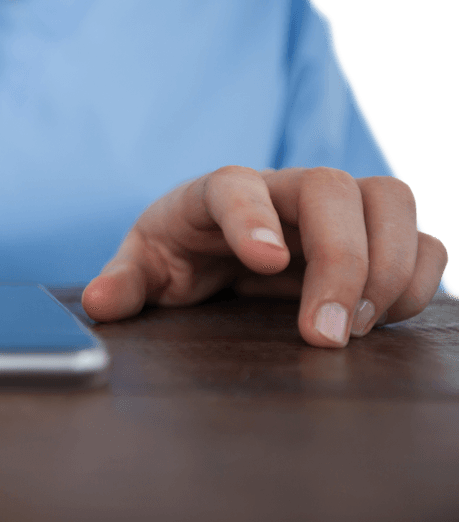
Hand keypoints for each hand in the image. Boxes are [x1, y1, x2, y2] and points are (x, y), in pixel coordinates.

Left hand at [82, 166, 448, 346]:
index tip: (266, 263)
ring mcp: (334, 208)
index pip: (236, 186)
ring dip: (388, 266)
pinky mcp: (373, 235)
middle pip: (333, 188)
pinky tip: (381, 319)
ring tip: (355, 328)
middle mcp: (284, 189)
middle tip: (324, 334)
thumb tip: (100, 303)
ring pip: (389, 201)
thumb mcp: (145, 266)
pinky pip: (420, 239)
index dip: (253, 217)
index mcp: (217, 191)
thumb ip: (125, 283)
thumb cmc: (180, 250)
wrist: (216, 245)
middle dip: (340, 259)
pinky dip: (417, 278)